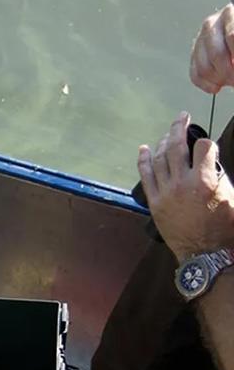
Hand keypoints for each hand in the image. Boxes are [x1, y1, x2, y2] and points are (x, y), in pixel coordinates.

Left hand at [137, 112, 233, 260]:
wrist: (205, 253)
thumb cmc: (224, 226)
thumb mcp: (231, 196)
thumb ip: (219, 175)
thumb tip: (209, 161)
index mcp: (206, 180)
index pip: (204, 146)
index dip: (207, 142)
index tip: (207, 146)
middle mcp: (182, 182)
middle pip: (177, 146)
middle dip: (179, 127)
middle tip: (181, 116)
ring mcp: (165, 192)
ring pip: (160, 159)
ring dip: (163, 142)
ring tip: (168, 134)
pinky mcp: (154, 202)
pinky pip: (146, 176)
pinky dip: (144, 160)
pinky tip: (144, 149)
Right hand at [190, 5, 233, 92]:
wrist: (232, 38)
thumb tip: (233, 64)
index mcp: (229, 14)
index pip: (232, 36)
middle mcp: (211, 25)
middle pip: (217, 55)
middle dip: (230, 72)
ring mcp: (199, 41)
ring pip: (204, 68)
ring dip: (220, 80)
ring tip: (230, 80)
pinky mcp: (193, 56)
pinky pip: (195, 76)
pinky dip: (207, 85)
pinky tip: (218, 85)